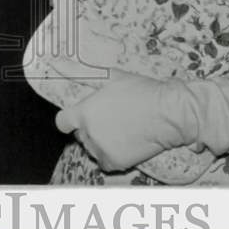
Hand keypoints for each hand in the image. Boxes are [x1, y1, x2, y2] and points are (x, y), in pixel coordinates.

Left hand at [54, 71, 194, 172]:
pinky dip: (110, 156)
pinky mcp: (115, 162)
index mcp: (84, 112)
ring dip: (100, 142)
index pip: (62, 122)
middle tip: (109, 119)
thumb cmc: (141, 92)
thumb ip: (85, 76)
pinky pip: (104, 162)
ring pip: (92, 148)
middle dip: (90, 128)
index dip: (68, 119)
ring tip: (119, 130)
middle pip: (80, 134)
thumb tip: (60, 66)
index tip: (77, 118)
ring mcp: (101, 149)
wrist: (167, 114)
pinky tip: (123, 144)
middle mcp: (89, 133)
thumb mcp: (111, 77)